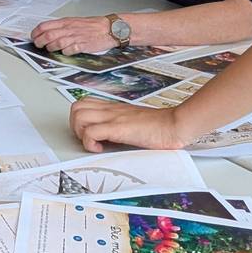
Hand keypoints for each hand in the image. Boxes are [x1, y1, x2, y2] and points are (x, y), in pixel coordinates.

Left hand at [31, 16, 116, 54]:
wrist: (109, 28)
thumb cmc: (92, 26)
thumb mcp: (74, 22)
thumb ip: (62, 27)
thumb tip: (48, 32)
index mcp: (66, 22)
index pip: (45, 25)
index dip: (36, 32)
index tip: (33, 37)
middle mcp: (69, 29)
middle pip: (48, 35)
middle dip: (40, 42)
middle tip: (38, 46)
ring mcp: (76, 37)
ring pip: (57, 43)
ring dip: (51, 48)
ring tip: (50, 50)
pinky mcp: (83, 45)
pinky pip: (70, 50)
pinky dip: (65, 52)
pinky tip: (65, 53)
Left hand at [70, 98, 186, 152]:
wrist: (175, 125)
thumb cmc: (159, 127)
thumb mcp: (134, 122)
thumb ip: (121, 125)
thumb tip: (110, 137)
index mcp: (114, 108)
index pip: (84, 103)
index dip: (81, 120)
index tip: (90, 134)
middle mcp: (110, 110)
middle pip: (76, 107)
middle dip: (76, 126)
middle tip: (89, 139)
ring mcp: (113, 117)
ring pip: (78, 116)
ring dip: (81, 133)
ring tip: (94, 143)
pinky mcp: (118, 128)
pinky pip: (91, 132)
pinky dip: (90, 143)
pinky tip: (101, 149)